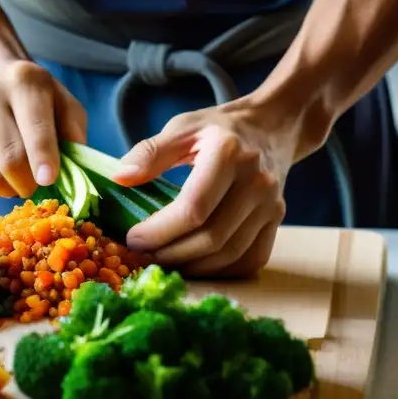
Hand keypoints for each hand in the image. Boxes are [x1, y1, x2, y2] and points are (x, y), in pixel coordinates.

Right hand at [0, 55, 86, 199]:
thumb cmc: (34, 104)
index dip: (43, 158)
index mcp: (22, 80)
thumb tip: (72, 172)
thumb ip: (74, 135)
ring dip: (4, 190)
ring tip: (11, 178)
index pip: (34, 127)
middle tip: (32, 185)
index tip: (48, 180)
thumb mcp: (63, 106)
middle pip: (8, 161)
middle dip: (27, 184)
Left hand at [114, 99, 309, 276]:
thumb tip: (120, 179)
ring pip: (230, 254)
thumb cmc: (218, 129)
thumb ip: (149, 153)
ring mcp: (271, 204)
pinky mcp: (277, 220)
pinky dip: (221, 271)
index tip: (133, 239)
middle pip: (212, 238)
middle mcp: (256, 182)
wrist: (270, 127)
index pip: (193, 208)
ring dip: (193, 266)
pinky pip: (251, 259)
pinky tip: (195, 264)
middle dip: (171, 254)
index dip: (159, 231)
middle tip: (143, 256)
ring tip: (164, 261)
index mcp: (228, 154)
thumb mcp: (181, 128)